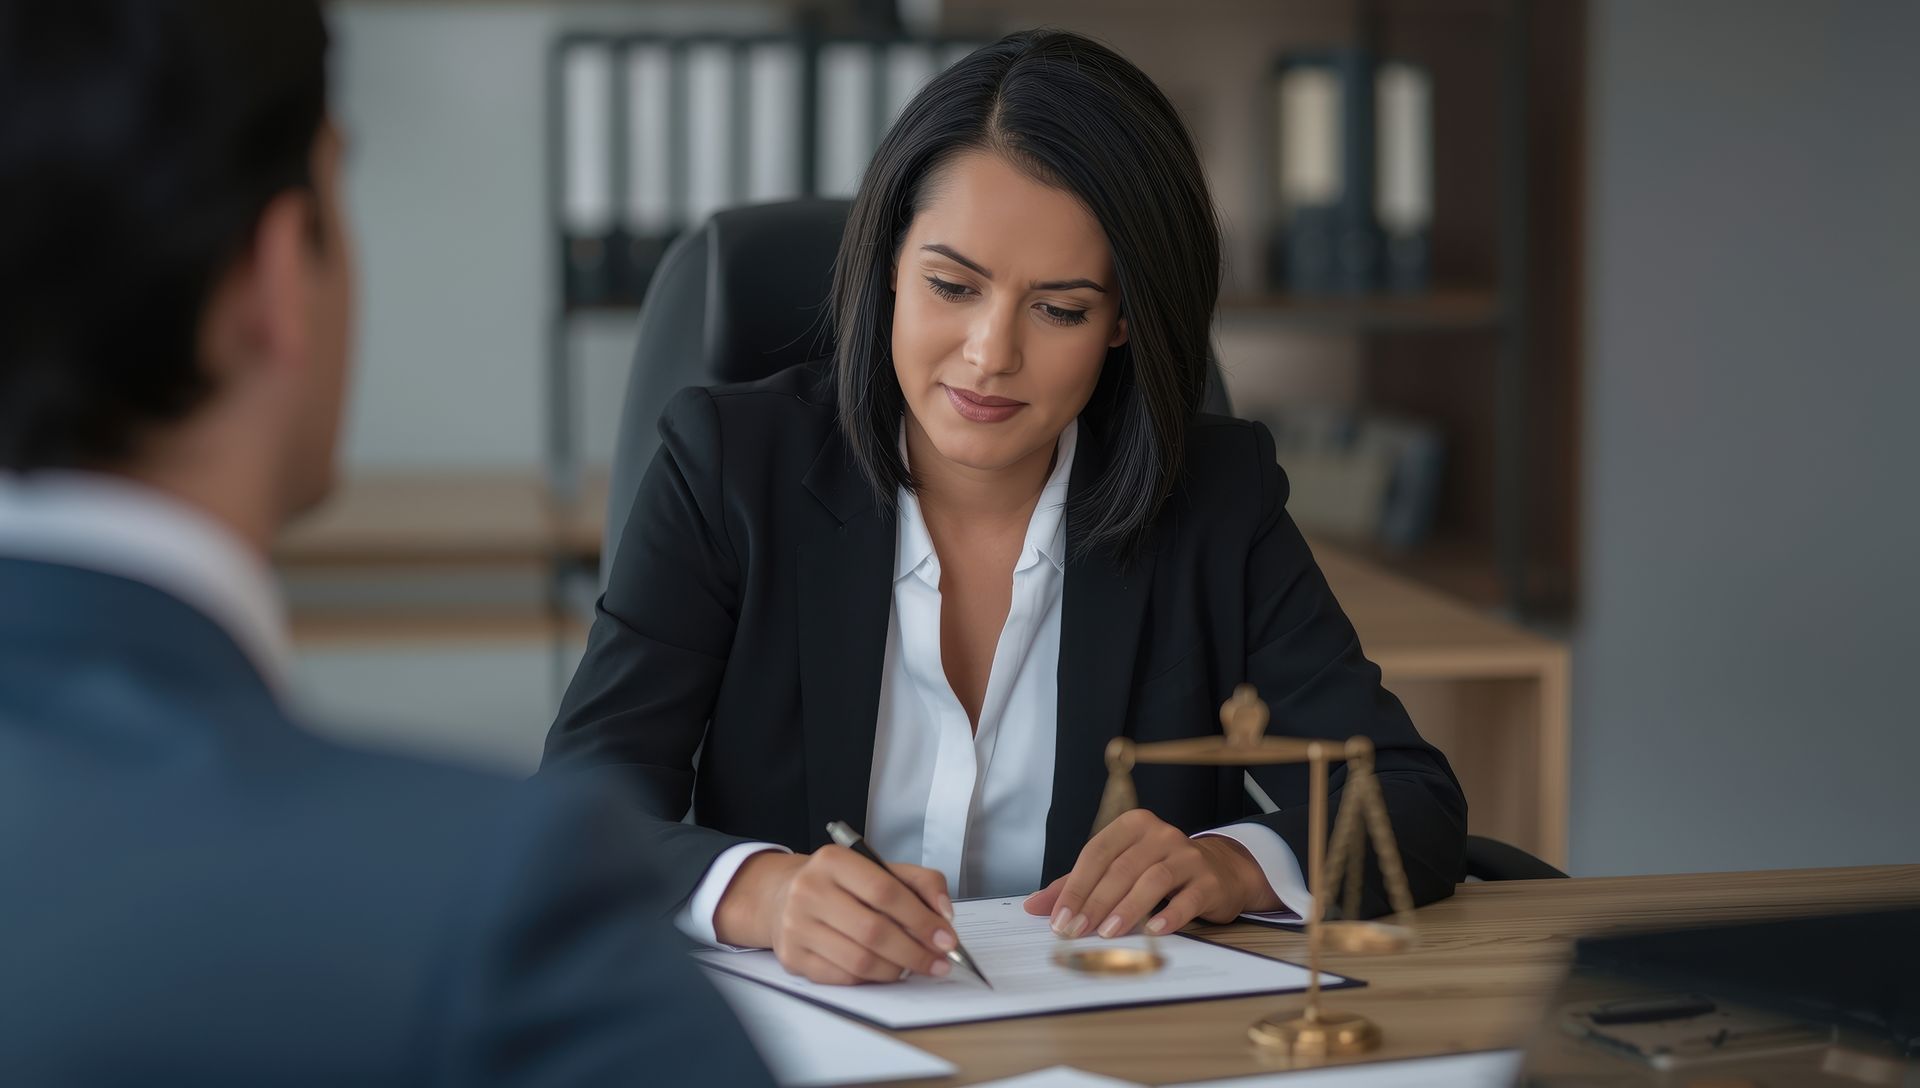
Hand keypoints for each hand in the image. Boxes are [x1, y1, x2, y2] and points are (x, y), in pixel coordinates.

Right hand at [714, 847, 958, 984]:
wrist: (783, 896)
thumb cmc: (841, 885)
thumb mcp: (879, 869)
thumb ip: (920, 883)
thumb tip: (944, 915)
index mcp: (833, 861)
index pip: (885, 891)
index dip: (921, 919)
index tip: (946, 938)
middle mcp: (809, 891)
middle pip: (873, 931)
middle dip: (915, 952)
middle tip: (939, 962)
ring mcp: (796, 926)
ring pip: (859, 960)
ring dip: (897, 970)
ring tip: (914, 966)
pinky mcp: (793, 957)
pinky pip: (843, 978)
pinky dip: (871, 979)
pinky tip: (885, 970)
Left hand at [1022, 810, 1279, 937]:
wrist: (1220, 872)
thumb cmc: (1159, 870)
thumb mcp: (1118, 869)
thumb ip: (1077, 885)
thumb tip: (1033, 906)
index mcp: (1132, 826)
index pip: (1096, 853)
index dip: (1075, 887)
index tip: (1059, 919)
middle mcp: (1161, 835)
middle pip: (1121, 868)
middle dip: (1095, 902)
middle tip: (1076, 931)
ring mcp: (1187, 856)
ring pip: (1153, 879)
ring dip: (1127, 908)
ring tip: (1108, 933)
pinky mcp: (1209, 881)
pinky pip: (1187, 897)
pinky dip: (1169, 914)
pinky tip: (1153, 931)